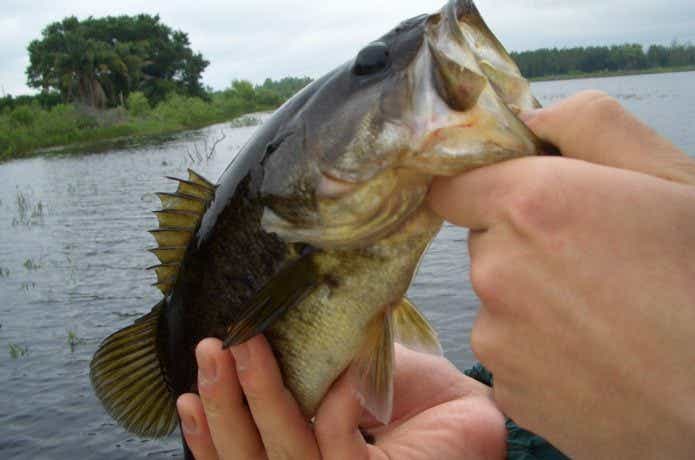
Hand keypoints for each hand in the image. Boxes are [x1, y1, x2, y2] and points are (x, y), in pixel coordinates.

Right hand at [176, 335, 505, 459]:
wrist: (469, 409)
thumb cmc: (409, 396)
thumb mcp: (342, 377)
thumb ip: (304, 374)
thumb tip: (259, 337)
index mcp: (304, 457)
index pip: (242, 458)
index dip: (209, 434)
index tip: (185, 391)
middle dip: (223, 406)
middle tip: (210, 349)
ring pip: (284, 456)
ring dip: (258, 397)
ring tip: (244, 346)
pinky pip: (336, 448)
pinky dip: (334, 405)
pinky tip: (341, 374)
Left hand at [428, 91, 694, 458]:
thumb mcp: (667, 176)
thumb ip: (589, 124)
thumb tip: (531, 119)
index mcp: (529, 206)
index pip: (453, 187)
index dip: (487, 189)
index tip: (520, 200)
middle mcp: (496, 271)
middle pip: (484, 243)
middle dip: (521, 244)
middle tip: (591, 260)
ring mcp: (497, 339)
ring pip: (497, 301)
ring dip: (531, 301)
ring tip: (602, 315)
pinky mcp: (508, 392)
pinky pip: (510, 354)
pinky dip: (539, 352)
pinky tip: (595, 357)